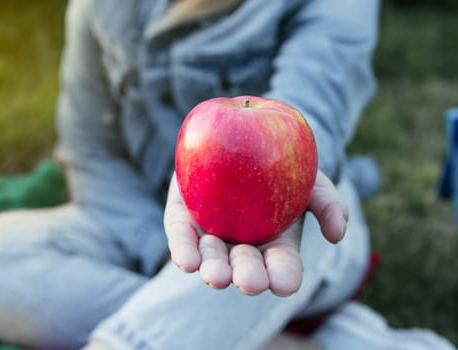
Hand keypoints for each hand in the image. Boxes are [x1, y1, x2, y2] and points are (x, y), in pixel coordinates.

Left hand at [164, 170, 347, 295]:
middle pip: (246, 267)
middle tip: (249, 282)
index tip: (284, 283)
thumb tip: (337, 234)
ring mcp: (213, 234)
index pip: (282, 266)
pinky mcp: (185, 220)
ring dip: (214, 269)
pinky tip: (186, 262)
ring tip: (215, 276)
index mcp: (276, 244)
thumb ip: (328, 203)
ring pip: (212, 258)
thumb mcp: (310, 179)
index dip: (283, 276)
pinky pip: (182, 237)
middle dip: (248, 276)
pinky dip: (184, 250)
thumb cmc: (281, 166)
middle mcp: (243, 246)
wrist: (240, 138)